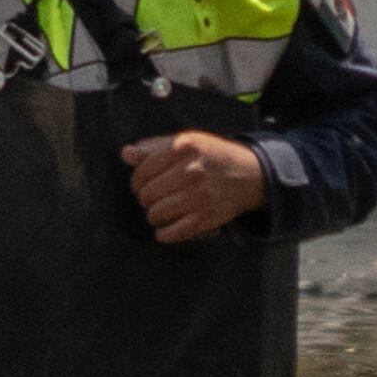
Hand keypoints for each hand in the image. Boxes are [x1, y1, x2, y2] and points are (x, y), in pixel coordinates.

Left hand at [119, 128, 270, 240]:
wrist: (250, 174)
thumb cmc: (212, 156)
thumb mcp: (186, 142)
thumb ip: (153, 148)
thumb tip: (125, 154)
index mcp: (183, 148)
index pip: (142, 171)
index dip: (137, 181)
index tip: (142, 184)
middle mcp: (191, 171)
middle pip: (147, 194)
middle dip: (146, 198)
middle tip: (155, 197)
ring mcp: (199, 196)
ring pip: (156, 214)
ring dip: (154, 215)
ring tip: (161, 210)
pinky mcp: (206, 217)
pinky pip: (172, 233)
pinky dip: (164, 233)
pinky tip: (165, 228)